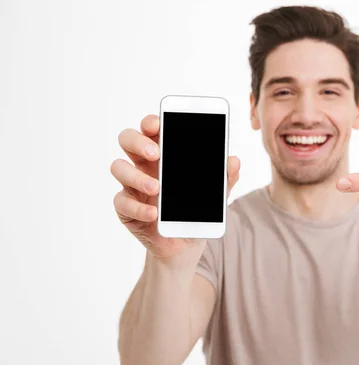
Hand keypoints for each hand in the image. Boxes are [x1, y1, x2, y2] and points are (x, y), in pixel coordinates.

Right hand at [110, 114, 240, 259]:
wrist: (185, 242)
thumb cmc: (195, 208)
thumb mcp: (215, 193)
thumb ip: (224, 177)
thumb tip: (234, 161)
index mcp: (163, 153)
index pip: (151, 128)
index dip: (151, 122)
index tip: (158, 124)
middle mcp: (143, 164)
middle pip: (127, 139)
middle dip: (138, 141)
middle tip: (156, 153)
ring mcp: (131, 185)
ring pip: (118, 167)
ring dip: (136, 176)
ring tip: (157, 188)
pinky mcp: (125, 208)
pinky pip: (121, 202)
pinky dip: (138, 207)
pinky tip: (154, 214)